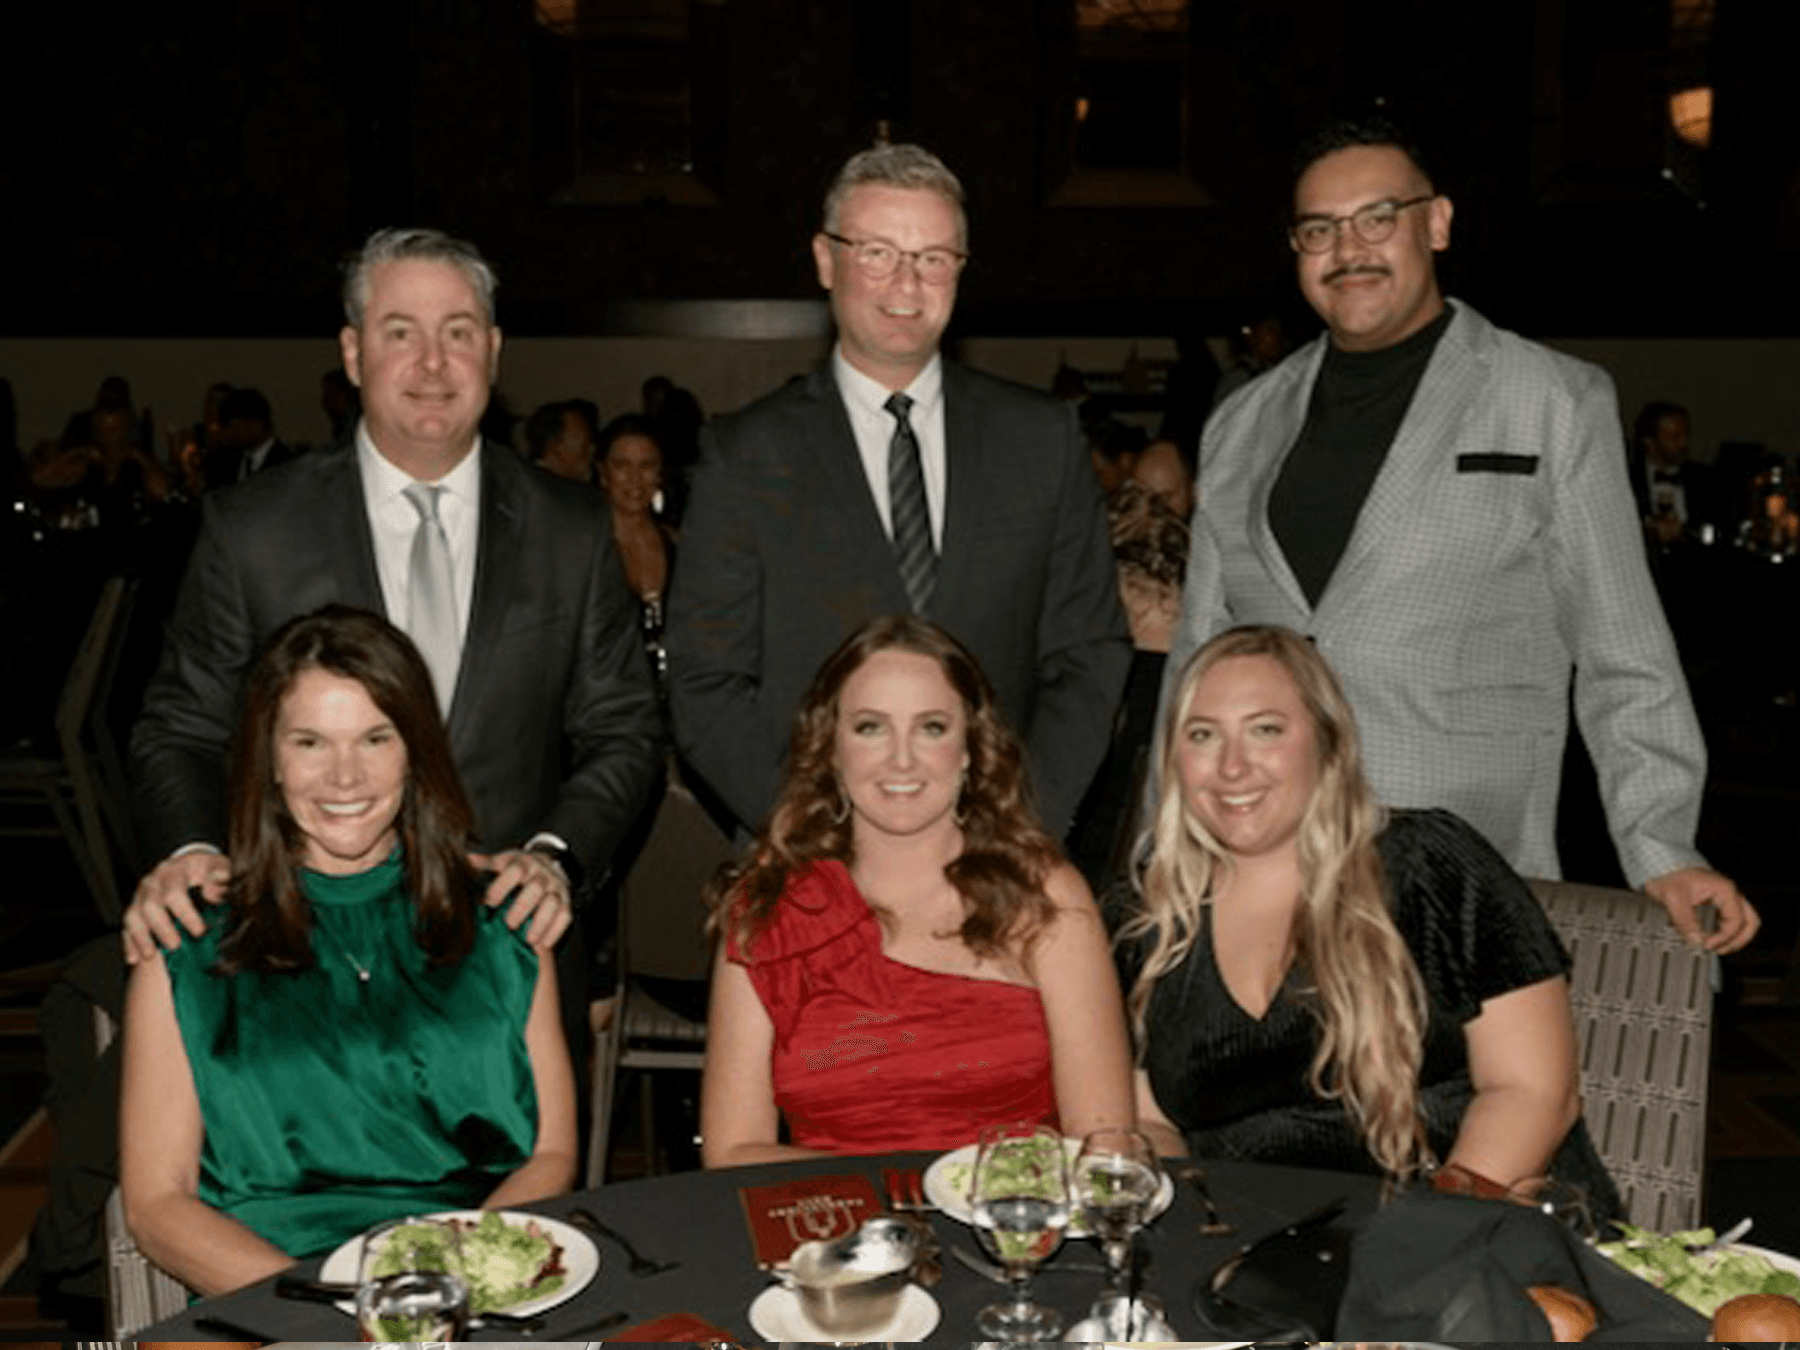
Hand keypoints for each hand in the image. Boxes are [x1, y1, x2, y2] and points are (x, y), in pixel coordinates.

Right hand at [124, 850, 231, 964]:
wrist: (189, 863)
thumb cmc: (207, 868)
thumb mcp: (218, 865)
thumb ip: (221, 873)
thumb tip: (215, 887)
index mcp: (173, 870)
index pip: (174, 892)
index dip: (186, 914)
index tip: (199, 931)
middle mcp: (152, 882)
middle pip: (149, 905)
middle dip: (162, 928)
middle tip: (175, 946)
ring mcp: (140, 895)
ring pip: (132, 916)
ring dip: (141, 937)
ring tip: (150, 956)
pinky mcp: (134, 908)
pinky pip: (126, 926)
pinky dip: (129, 943)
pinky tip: (134, 959)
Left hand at [470, 849, 572, 950]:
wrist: (549, 865)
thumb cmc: (520, 868)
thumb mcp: (504, 861)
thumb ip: (486, 863)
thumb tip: (467, 860)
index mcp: (525, 862)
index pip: (516, 870)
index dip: (502, 886)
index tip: (490, 902)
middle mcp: (543, 874)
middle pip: (536, 888)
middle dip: (522, 907)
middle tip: (509, 924)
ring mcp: (556, 888)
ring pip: (553, 904)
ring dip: (540, 923)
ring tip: (527, 939)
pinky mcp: (566, 902)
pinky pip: (565, 916)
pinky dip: (555, 932)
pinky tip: (542, 945)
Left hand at [1643, 866, 1759, 953]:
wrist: (1659, 866)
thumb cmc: (1667, 876)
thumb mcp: (1672, 898)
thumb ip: (1685, 920)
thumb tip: (1695, 941)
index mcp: (1724, 890)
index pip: (1736, 921)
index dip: (1724, 937)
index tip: (1706, 945)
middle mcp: (1729, 892)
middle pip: (1749, 922)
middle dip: (1737, 940)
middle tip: (1718, 950)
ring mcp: (1725, 897)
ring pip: (1744, 920)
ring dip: (1735, 937)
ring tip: (1718, 948)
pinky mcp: (1717, 901)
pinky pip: (1731, 919)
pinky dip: (1727, 931)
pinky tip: (1712, 938)